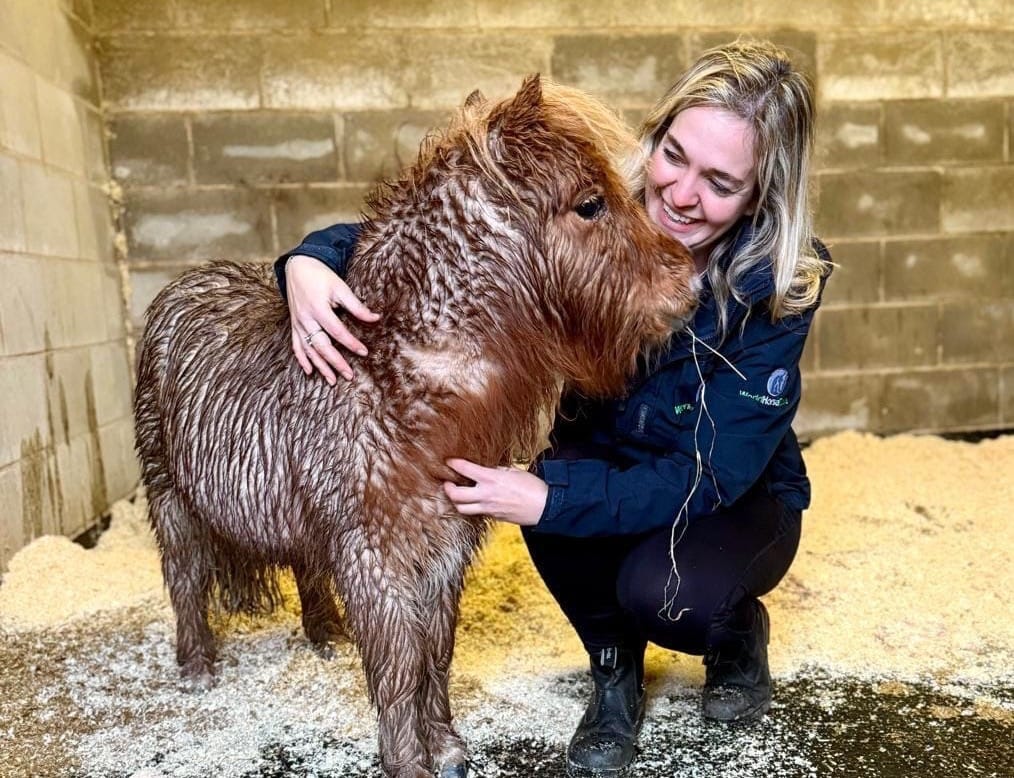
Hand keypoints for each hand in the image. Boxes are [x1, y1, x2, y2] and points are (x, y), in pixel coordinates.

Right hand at [286, 255, 380, 383]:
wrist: (298, 267)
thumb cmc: (321, 277)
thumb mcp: (341, 288)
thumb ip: (357, 306)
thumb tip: (376, 318)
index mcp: (318, 309)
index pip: (337, 332)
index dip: (351, 343)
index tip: (364, 353)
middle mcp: (306, 319)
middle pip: (322, 346)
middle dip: (336, 362)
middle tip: (349, 375)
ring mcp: (298, 324)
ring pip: (309, 350)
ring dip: (320, 367)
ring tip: (332, 381)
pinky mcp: (294, 325)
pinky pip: (296, 346)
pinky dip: (302, 360)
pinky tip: (309, 371)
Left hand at [443, 458, 547, 526]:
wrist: (544, 506)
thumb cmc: (533, 487)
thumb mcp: (514, 471)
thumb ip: (498, 470)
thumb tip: (488, 469)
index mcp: (491, 478)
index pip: (465, 469)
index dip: (454, 464)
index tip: (449, 461)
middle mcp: (486, 494)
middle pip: (456, 494)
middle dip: (448, 488)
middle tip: (447, 482)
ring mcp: (488, 508)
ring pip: (462, 508)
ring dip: (456, 501)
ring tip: (456, 494)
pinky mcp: (493, 516)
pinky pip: (475, 513)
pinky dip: (470, 507)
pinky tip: (472, 501)